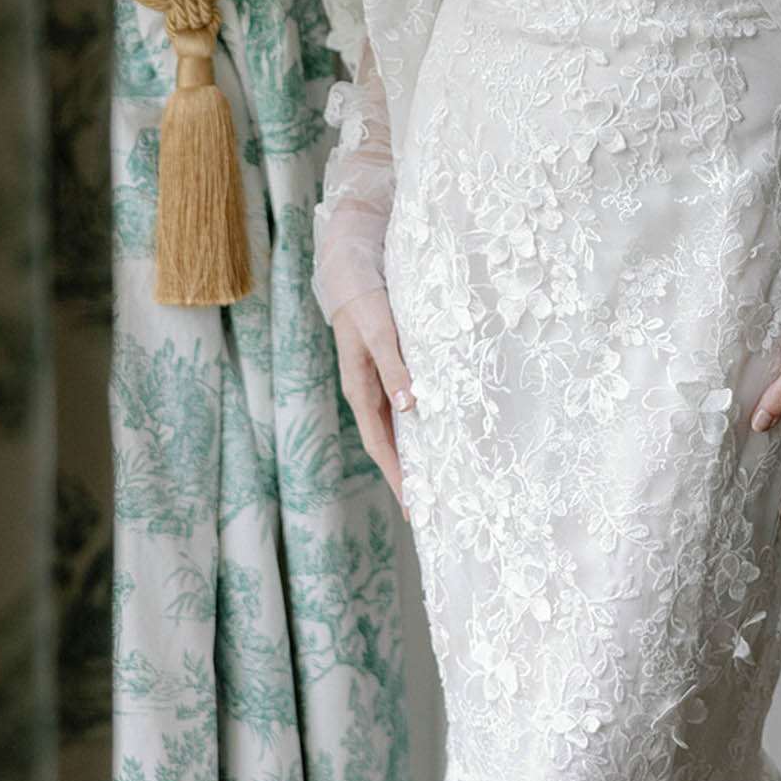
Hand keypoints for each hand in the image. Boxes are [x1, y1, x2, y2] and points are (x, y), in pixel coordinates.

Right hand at [331, 287, 414, 515]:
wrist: (351, 275)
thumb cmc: (365, 304)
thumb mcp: (380, 334)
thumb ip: (394, 369)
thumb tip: (410, 407)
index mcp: (359, 391)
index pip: (380, 445)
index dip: (396, 474)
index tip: (411, 503)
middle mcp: (365, 393)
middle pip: (386, 444)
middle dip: (403, 474)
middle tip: (425, 505)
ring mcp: (373, 384)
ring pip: (392, 429)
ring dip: (409, 454)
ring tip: (429, 480)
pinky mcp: (382, 372)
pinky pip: (398, 409)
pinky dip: (412, 427)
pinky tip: (427, 434)